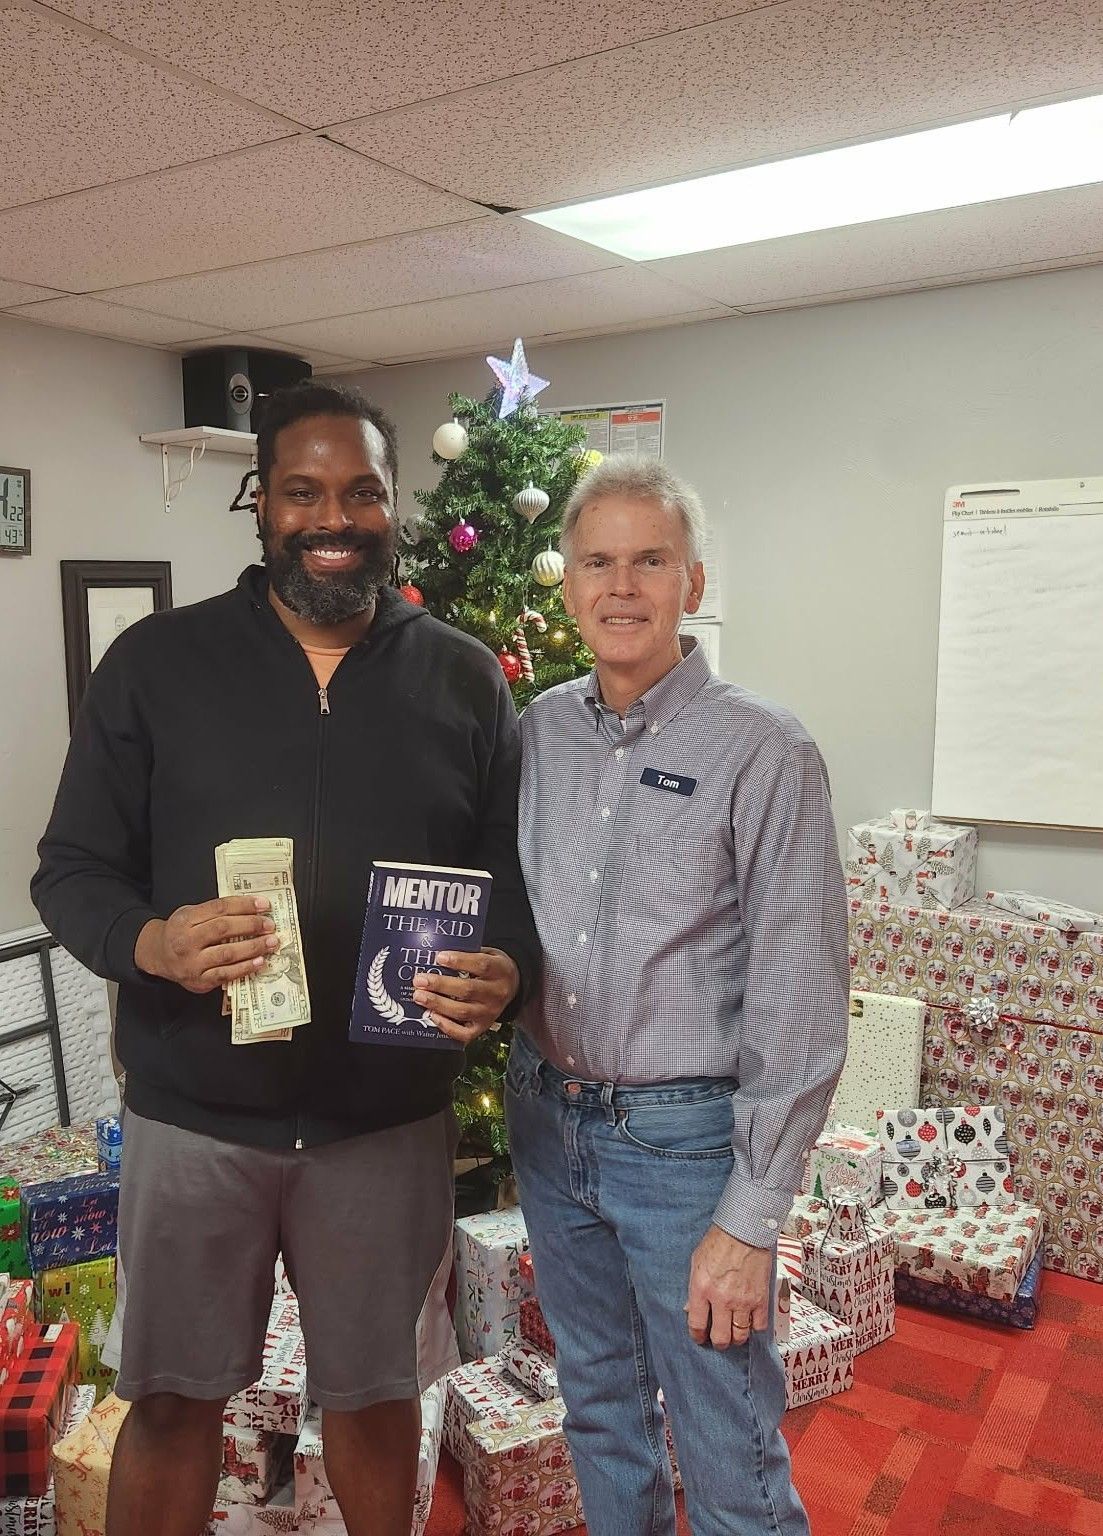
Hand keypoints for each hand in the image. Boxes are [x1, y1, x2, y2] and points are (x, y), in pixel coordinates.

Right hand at [134, 896, 278, 993]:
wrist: (158, 956)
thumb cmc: (180, 932)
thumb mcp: (190, 914)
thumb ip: (215, 911)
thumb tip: (252, 909)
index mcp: (185, 919)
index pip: (219, 908)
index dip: (244, 905)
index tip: (264, 905)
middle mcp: (186, 941)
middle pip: (223, 929)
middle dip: (251, 925)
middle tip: (270, 925)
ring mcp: (192, 963)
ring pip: (227, 953)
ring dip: (254, 947)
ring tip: (271, 942)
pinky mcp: (199, 981)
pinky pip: (226, 974)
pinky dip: (245, 968)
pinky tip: (259, 961)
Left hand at [412, 948, 519, 1044]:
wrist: (513, 986)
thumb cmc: (493, 967)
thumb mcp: (488, 954)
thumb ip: (469, 954)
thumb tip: (437, 956)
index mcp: (500, 970)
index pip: (481, 965)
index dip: (459, 961)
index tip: (438, 957)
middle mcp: (497, 993)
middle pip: (468, 990)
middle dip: (440, 985)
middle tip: (419, 980)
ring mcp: (490, 1012)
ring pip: (462, 1011)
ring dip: (438, 1004)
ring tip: (419, 996)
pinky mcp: (483, 1027)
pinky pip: (464, 1033)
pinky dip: (446, 1026)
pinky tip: (432, 1016)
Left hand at [686, 1226, 773, 1349]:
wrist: (745, 1230)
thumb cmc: (718, 1241)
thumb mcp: (696, 1262)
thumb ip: (694, 1288)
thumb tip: (690, 1308)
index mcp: (701, 1288)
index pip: (696, 1324)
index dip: (697, 1336)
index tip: (700, 1338)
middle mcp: (721, 1299)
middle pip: (721, 1338)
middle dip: (718, 1343)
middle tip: (719, 1340)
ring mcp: (743, 1301)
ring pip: (740, 1335)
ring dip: (736, 1338)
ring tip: (734, 1333)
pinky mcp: (760, 1299)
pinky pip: (759, 1326)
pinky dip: (754, 1327)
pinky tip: (750, 1321)